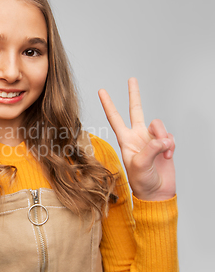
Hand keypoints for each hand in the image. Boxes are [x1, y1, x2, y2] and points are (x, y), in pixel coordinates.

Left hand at [98, 77, 175, 200]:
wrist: (157, 192)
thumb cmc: (142, 182)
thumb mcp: (140, 166)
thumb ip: (150, 149)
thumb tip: (162, 139)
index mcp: (125, 140)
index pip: (114, 118)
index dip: (108, 104)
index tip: (101, 91)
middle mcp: (137, 136)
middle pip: (136, 110)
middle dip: (134, 95)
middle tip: (131, 79)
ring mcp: (151, 139)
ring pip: (158, 125)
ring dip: (163, 137)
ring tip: (164, 152)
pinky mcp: (165, 143)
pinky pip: (170, 136)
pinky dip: (171, 145)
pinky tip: (168, 156)